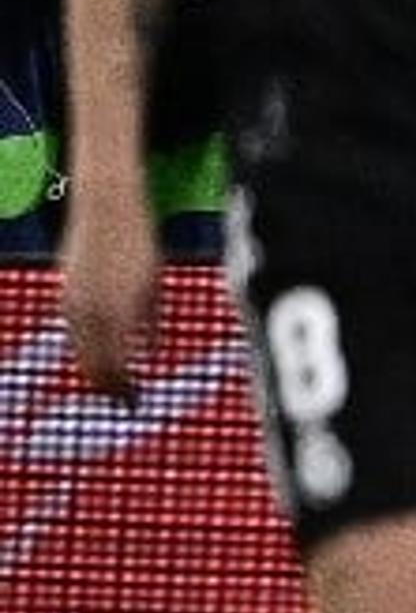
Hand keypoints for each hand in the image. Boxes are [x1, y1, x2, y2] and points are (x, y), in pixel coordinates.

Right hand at [57, 198, 159, 400]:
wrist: (106, 209)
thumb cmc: (139, 245)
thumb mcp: (154, 286)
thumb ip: (151, 324)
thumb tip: (150, 354)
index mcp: (115, 312)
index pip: (114, 369)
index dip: (124, 390)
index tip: (136, 402)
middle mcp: (88, 312)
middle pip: (92, 367)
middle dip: (109, 387)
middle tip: (127, 399)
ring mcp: (72, 303)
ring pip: (80, 352)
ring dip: (98, 370)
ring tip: (117, 383)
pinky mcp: (64, 294)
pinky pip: (74, 334)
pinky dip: (89, 349)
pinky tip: (104, 353)